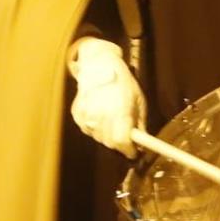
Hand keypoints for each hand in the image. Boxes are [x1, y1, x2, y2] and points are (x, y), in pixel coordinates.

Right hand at [68, 37, 144, 156]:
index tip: (134, 152)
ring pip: (99, 138)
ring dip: (108, 136)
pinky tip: (102, 116)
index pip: (121, 142)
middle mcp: (100, 115)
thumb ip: (140, 123)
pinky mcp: (77, 115)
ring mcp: (86, 116)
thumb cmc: (122, 83)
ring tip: (114, 121)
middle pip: (110, 143)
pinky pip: (89, 130)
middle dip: (120, 143)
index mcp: (119, 111)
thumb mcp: (139, 101)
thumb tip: (142, 141)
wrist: (99, 68)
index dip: (129, 150)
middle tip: (127, 137)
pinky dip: (97, 128)